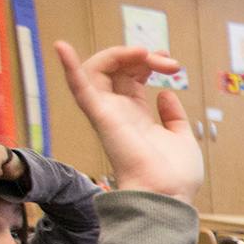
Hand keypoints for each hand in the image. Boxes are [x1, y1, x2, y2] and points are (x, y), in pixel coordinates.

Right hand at [54, 41, 203, 201]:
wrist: (168, 196)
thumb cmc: (175, 176)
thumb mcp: (181, 138)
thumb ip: (173, 116)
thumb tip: (165, 93)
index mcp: (136, 115)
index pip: (131, 75)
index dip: (147, 62)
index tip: (172, 64)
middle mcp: (118, 111)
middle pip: (117, 67)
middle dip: (143, 56)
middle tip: (171, 64)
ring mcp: (107, 113)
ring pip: (98, 69)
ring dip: (120, 54)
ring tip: (146, 54)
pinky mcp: (101, 117)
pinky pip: (79, 89)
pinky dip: (70, 68)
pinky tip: (62, 47)